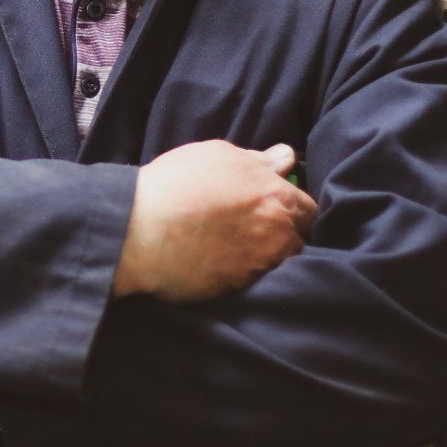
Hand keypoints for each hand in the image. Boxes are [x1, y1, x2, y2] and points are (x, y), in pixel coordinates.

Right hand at [112, 140, 315, 303]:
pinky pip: (247, 280)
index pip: (308, 210)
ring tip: (229, 242)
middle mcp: (277, 237)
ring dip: (260, 253)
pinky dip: (236, 270)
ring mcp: (258, 268)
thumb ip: (260, 159)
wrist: (139, 230)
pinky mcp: (236, 291)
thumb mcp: (219, 155)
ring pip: (273, 262)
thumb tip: (286, 157)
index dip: (290, 206)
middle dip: (280, 232)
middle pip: (296, 239)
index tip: (272, 205)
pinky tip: (213, 257)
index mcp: (279, 200)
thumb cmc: (177, 183)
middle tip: (250, 224)